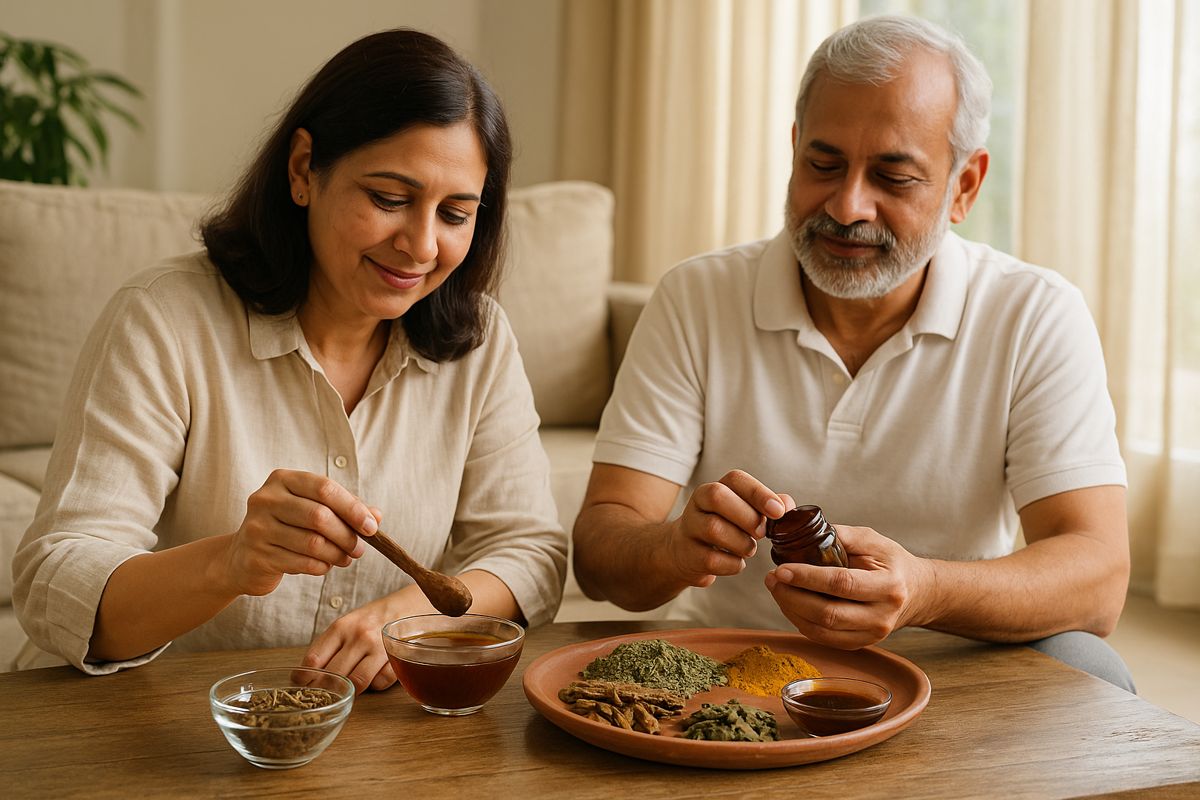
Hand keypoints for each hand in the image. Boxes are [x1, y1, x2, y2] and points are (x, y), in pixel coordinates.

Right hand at [222, 469, 376, 596]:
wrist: (241, 557)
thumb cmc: (286, 528)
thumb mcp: (313, 510)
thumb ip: (345, 509)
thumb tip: (376, 516)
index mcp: (282, 479)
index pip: (324, 488)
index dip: (352, 508)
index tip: (371, 527)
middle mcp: (265, 499)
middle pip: (319, 516)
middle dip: (347, 535)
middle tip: (360, 549)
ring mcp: (257, 528)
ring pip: (313, 543)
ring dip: (337, 554)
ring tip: (346, 558)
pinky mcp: (257, 555)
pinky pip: (302, 563)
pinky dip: (322, 567)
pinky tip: (325, 566)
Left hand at [302, 585, 435, 692]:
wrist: (406, 606)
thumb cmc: (370, 620)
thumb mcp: (345, 625)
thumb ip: (327, 647)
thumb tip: (305, 676)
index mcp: (341, 627)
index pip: (314, 660)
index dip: (304, 678)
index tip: (302, 686)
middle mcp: (360, 636)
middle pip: (334, 675)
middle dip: (326, 689)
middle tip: (324, 694)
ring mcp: (380, 647)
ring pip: (357, 683)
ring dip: (351, 690)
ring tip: (349, 689)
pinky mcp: (397, 658)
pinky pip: (380, 683)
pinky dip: (375, 685)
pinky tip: (374, 676)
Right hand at [664, 470, 792, 589]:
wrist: (684, 551)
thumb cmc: (723, 528)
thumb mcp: (742, 513)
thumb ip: (767, 507)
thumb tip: (788, 506)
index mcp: (715, 487)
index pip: (735, 479)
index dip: (758, 493)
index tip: (778, 511)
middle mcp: (698, 503)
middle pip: (718, 496)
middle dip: (747, 516)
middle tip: (761, 533)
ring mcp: (689, 528)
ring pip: (714, 528)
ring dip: (741, 543)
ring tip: (748, 549)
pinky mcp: (687, 554)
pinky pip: (711, 559)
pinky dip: (732, 564)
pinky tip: (736, 562)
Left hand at [764, 523, 934, 648]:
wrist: (915, 592)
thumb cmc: (890, 562)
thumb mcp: (871, 540)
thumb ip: (838, 535)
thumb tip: (800, 529)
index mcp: (888, 585)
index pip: (841, 583)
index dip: (807, 577)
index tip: (781, 568)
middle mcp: (882, 615)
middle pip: (829, 614)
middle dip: (792, 597)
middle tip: (772, 579)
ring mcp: (872, 635)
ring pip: (821, 630)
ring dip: (791, 610)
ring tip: (776, 589)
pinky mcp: (860, 644)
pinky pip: (822, 638)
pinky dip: (800, 621)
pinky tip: (789, 604)